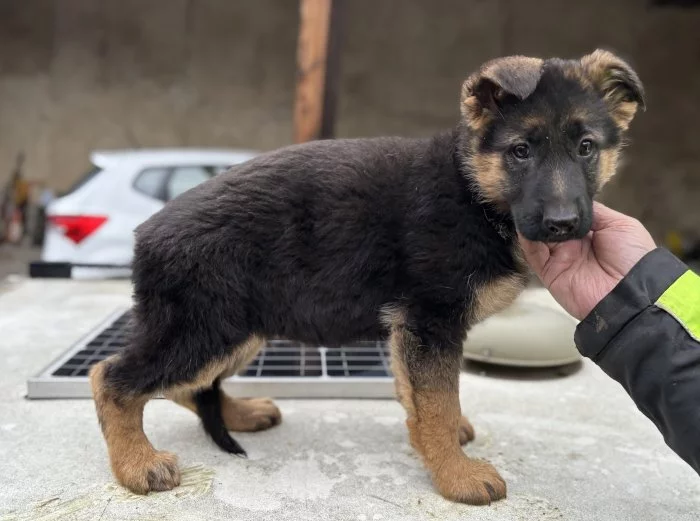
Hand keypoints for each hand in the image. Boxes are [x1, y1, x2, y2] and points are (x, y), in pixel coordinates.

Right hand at [518, 201, 656, 320]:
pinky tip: (524, 224)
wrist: (631, 292)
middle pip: (551, 224)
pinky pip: (533, 254)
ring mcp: (559, 258)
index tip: (549, 186)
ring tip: (526, 204)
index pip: (568, 214)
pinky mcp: (548, 272)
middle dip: (543, 210)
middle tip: (533, 193)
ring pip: (538, 237)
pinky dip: (526, 239)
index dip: (559, 202)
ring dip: (532, 222)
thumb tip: (570, 200)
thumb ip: (594, 211)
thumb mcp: (620, 225)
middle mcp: (572, 244)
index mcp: (590, 233)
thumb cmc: (632, 256)